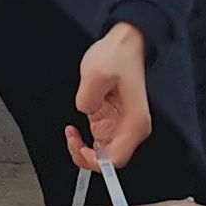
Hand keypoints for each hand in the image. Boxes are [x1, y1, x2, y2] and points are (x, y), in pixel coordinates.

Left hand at [67, 22, 151, 175]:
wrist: (124, 43)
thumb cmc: (119, 56)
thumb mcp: (97, 72)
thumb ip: (87, 96)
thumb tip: (84, 110)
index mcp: (134, 122)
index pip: (116, 160)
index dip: (95, 161)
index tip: (80, 148)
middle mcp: (130, 128)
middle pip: (109, 161)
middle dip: (86, 156)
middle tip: (72, 140)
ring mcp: (121, 125)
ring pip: (101, 154)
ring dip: (83, 149)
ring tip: (71, 133)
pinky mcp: (111, 120)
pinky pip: (97, 143)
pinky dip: (83, 141)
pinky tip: (74, 130)